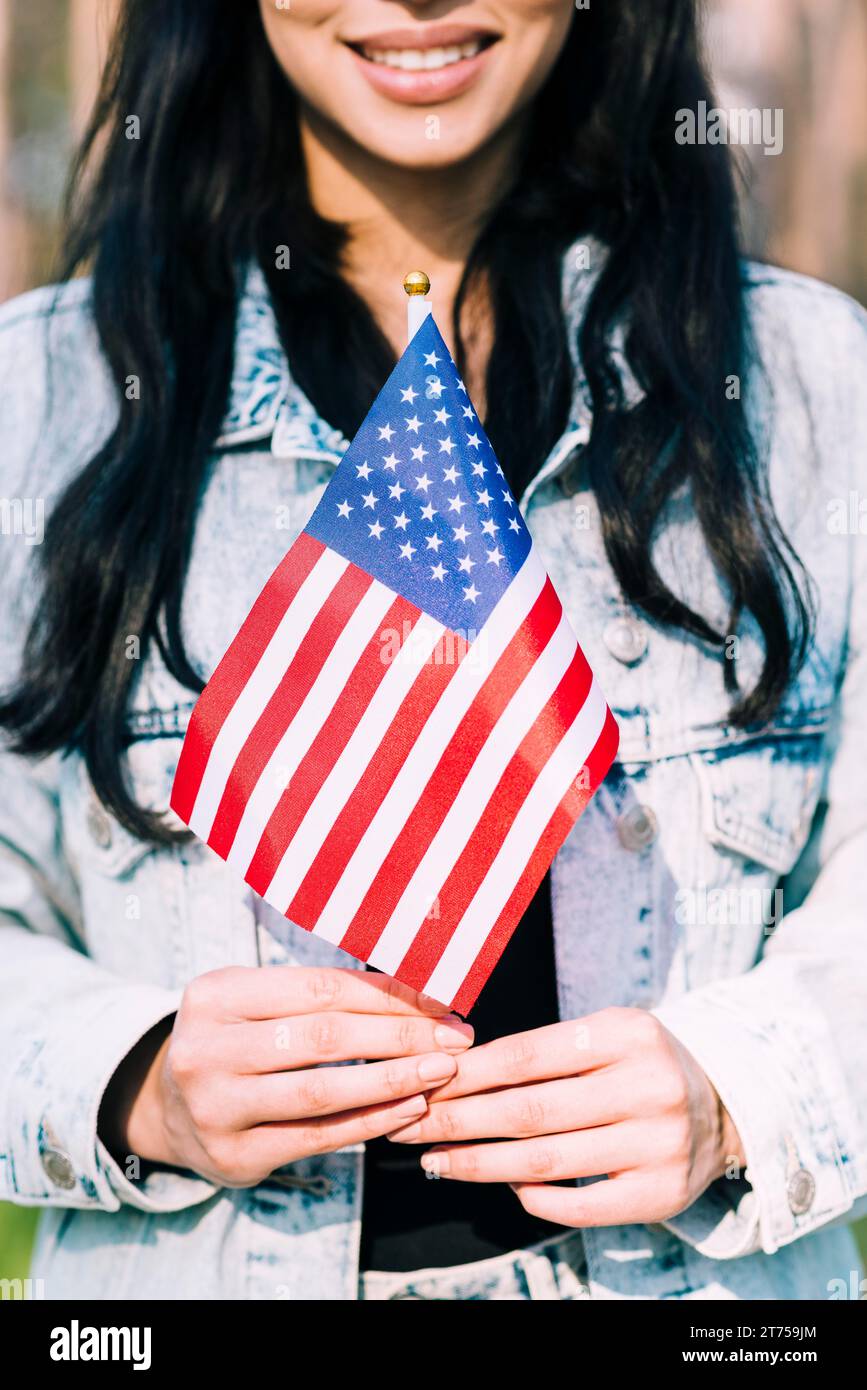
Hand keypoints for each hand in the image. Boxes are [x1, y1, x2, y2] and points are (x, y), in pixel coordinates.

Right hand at [99, 966, 472, 1187]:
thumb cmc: (236, 1041)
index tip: (440, 1002)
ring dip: (394, 1080)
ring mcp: (216, 1107)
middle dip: (400, 1036)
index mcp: (216, 994)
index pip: (320, 989)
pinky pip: (318, 1137)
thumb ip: (322, 995)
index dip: (387, 996)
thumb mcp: (258, 1001)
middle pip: (325, 1037)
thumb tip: (419, 992)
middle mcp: (207, 1048)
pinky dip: (371, 1121)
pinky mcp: (234, 1156)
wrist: (169, 1111)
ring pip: (323, 1091)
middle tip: (454, 1039)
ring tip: (443, 1072)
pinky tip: (411, 1108)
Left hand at [386, 1007, 744, 1227]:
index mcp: (625, 1033)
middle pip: (529, 1109)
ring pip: (546, 1160)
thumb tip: (453, 1075)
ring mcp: (657, 1143)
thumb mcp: (603, 1034)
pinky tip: (501, 1186)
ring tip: (435, 1161)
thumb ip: (543, 1052)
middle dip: (457, 1120)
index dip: (466, 1074)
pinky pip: (580, 1205)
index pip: (527, 1055)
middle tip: (406, 1126)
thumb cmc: (637, 1064)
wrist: (722, 1107)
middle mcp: (646, 1085)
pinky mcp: (660, 1193)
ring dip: (478, 1163)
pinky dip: (532, 1198)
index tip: (421, 1083)